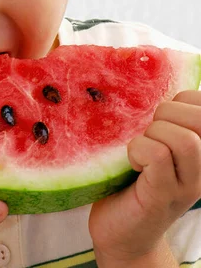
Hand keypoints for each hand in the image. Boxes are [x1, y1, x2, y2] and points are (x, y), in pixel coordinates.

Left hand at [89, 90, 200, 265]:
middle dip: (167, 114)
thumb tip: (150, 82)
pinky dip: (138, 150)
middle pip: (199, 119)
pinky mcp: (163, 196)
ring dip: (152, 135)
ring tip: (140, 150)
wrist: (122, 233)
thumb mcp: (154, 144)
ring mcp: (186, 185)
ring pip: (184, 139)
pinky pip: (158, 156)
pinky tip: (132, 164)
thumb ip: (162, 121)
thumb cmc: (133, 180)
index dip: (182, 100)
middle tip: (149, 133)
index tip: (161, 117)